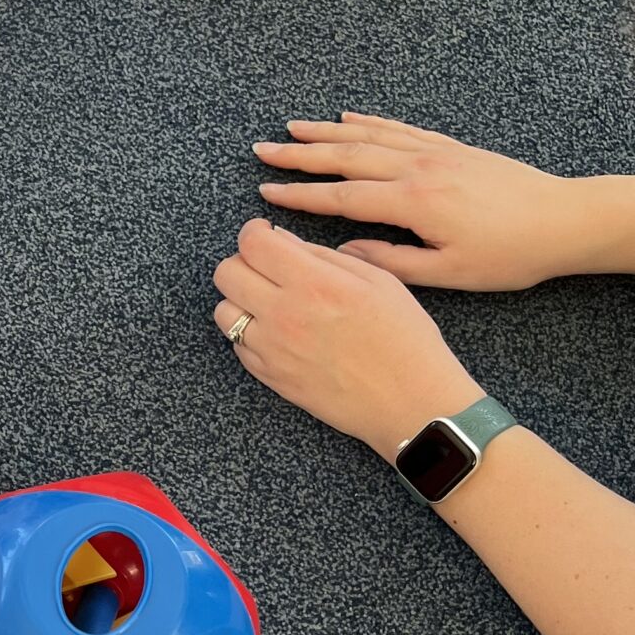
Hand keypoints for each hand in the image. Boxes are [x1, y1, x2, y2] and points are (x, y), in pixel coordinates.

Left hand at [211, 218, 481, 460]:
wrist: (410, 402)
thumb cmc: (405, 340)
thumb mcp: (379, 281)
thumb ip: (325, 256)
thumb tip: (284, 240)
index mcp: (314, 283)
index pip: (252, 243)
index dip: (254, 232)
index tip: (264, 234)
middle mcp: (284, 315)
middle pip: (226, 273)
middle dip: (243, 262)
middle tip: (267, 267)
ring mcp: (272, 349)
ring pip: (223, 311)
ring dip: (240, 300)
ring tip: (270, 301)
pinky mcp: (270, 377)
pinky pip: (237, 345)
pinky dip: (249, 333)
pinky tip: (279, 331)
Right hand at [253, 114, 587, 291]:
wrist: (564, 220)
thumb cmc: (510, 255)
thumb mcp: (450, 273)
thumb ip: (392, 263)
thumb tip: (345, 252)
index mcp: (413, 202)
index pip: (342, 198)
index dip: (300, 197)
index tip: (265, 194)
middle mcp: (418, 168)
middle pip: (346, 156)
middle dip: (299, 155)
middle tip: (262, 151)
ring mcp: (435, 152)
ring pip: (369, 137)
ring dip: (326, 132)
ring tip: (291, 129)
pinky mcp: (452, 147)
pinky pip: (400, 129)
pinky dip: (370, 122)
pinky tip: (349, 118)